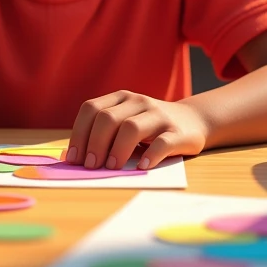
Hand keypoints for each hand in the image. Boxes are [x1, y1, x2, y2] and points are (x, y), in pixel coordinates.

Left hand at [66, 91, 206, 170]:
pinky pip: (161, 143)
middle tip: (91, 166)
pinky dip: (149, 156)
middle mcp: (138, 102)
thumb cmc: (150, 128)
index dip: (79, 133)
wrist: (192, 121)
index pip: (92, 109)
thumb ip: (106, 134)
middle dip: (95, 143)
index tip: (74, 158)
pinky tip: (141, 167)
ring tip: (112, 168)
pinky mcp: (177, 132)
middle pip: (108, 118)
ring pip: (132, 127)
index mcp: (121, 98)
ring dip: (117, 149)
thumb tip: (75, 159)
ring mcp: (159, 115)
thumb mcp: (127, 123)